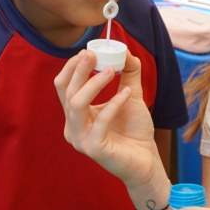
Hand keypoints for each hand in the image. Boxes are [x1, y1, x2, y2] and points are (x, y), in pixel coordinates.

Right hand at [55, 50, 162, 187]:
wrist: (146, 160)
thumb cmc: (134, 131)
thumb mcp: (130, 95)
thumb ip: (127, 73)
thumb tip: (125, 50)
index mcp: (75, 114)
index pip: (63, 86)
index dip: (72, 67)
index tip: (88, 50)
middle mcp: (72, 126)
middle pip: (67, 91)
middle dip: (79, 70)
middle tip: (93, 54)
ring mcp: (80, 139)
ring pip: (77, 104)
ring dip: (94, 83)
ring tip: (112, 70)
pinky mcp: (93, 148)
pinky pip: (100, 120)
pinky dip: (114, 103)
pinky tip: (129, 94)